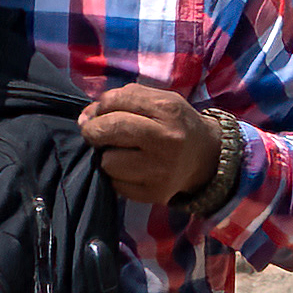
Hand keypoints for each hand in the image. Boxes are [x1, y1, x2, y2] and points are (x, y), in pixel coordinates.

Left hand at [80, 82, 228, 208]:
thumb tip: (86, 117)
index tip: (96, 113)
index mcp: (167, 110)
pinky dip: (117, 176)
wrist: (206, 157)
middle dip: (93, 131)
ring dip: (107, 156)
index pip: (116, 101)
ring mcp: (161, 170)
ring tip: (120, 152)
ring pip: (108, 162)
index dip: (99, 107)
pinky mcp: (155, 193)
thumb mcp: (159, 100)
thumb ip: (123, 99)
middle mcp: (166, 140)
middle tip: (95, 133)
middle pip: (109, 130)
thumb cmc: (175, 124)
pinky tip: (131, 169)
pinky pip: (116, 184)